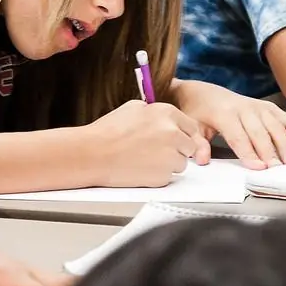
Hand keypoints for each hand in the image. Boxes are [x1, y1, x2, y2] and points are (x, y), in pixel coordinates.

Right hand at [88, 100, 208, 186]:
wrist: (93, 154)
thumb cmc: (108, 132)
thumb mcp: (133, 108)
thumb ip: (155, 112)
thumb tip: (163, 118)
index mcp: (167, 114)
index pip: (191, 127)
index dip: (183, 134)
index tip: (178, 139)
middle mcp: (173, 134)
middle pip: (190, 147)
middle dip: (178, 149)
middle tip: (157, 151)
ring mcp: (170, 156)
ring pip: (181, 164)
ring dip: (168, 163)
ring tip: (145, 159)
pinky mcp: (163, 176)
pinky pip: (168, 177)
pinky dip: (158, 175)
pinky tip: (141, 168)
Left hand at [172, 79, 285, 169]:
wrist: (204, 92)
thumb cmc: (198, 113)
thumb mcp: (193, 127)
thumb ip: (198, 143)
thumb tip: (202, 159)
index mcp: (224, 114)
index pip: (238, 136)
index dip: (249, 153)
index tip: (259, 169)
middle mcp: (245, 108)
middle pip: (260, 132)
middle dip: (270, 151)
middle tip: (279, 170)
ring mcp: (259, 107)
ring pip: (277, 126)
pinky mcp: (270, 108)